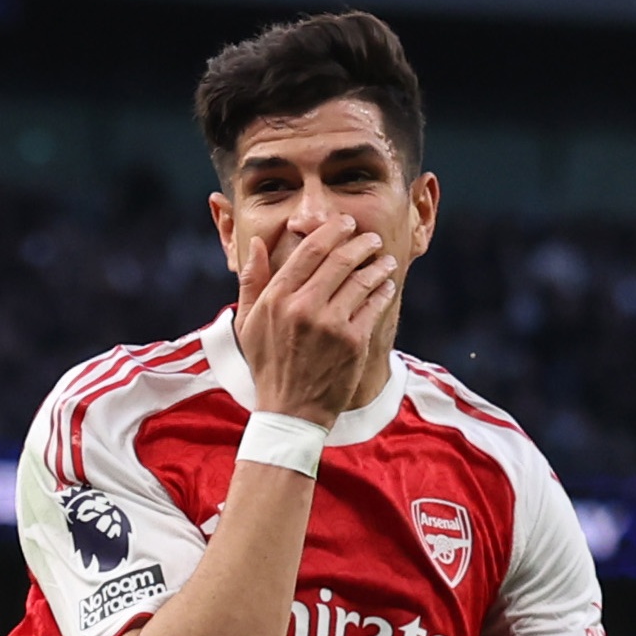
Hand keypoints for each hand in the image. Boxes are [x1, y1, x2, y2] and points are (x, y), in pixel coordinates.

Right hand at [233, 216, 397, 427]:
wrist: (290, 411)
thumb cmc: (268, 365)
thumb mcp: (248, 322)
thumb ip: (251, 280)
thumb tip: (255, 243)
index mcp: (276, 299)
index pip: (309, 251)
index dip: (332, 231)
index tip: (345, 224)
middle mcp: (303, 307)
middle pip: (340, 259)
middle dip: (361, 243)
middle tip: (372, 239)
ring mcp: (330, 324)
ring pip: (362, 279)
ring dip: (378, 265)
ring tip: (385, 260)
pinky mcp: (353, 342)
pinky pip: (374, 306)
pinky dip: (384, 291)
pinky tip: (387, 286)